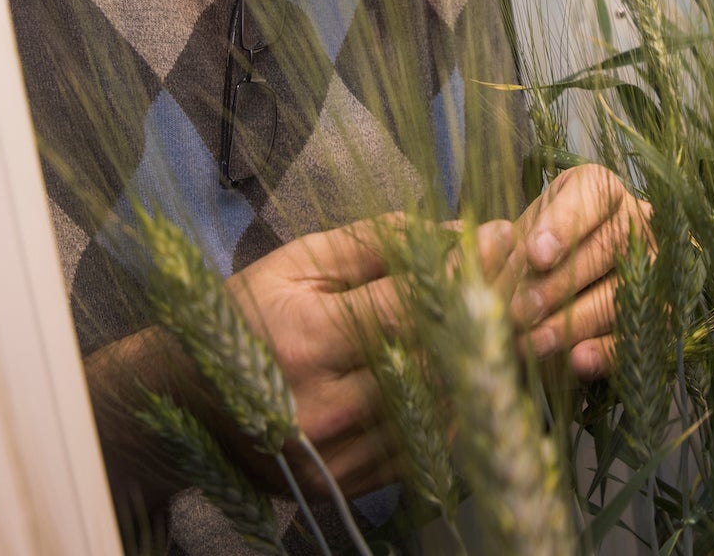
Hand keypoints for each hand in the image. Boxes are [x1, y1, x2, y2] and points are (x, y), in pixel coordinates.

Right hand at [88, 215, 515, 509]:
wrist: (183, 401)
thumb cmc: (244, 317)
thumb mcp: (294, 264)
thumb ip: (374, 244)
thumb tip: (452, 229)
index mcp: (307, 336)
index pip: (411, 305)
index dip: (467, 273)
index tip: (508, 242)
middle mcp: (321, 402)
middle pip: (432, 360)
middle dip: (488, 319)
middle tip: (531, 286)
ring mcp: (333, 452)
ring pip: (436, 411)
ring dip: (485, 371)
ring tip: (518, 331)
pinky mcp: (341, 485)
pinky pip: (422, 454)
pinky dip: (460, 419)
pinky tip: (482, 385)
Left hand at [498, 163, 651, 380]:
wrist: (557, 308)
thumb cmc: (531, 266)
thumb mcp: (507, 248)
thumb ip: (484, 245)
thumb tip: (452, 234)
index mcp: (596, 190)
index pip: (592, 192)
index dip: (564, 223)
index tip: (535, 255)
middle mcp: (634, 219)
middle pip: (610, 244)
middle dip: (560, 283)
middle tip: (519, 313)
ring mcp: (655, 264)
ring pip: (625, 290)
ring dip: (577, 321)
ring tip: (533, 343)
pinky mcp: (663, 310)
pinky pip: (643, 330)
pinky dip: (608, 349)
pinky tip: (577, 360)